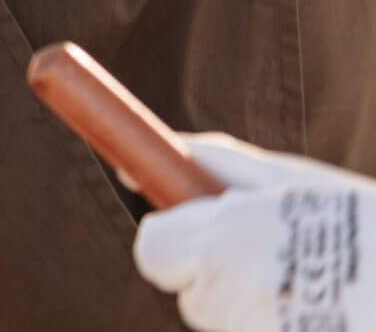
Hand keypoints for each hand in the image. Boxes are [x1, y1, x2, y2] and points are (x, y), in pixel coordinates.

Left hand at [135, 134, 375, 329]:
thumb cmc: (369, 224)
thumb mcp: (297, 182)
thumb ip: (212, 168)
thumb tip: (127, 164)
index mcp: (230, 240)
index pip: (154, 251)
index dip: (176, 243)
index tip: (204, 236)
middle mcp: (240, 297)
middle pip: (194, 299)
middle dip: (221, 281)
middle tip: (281, 266)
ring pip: (232, 327)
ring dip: (260, 313)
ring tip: (323, 293)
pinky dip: (284, 330)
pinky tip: (332, 317)